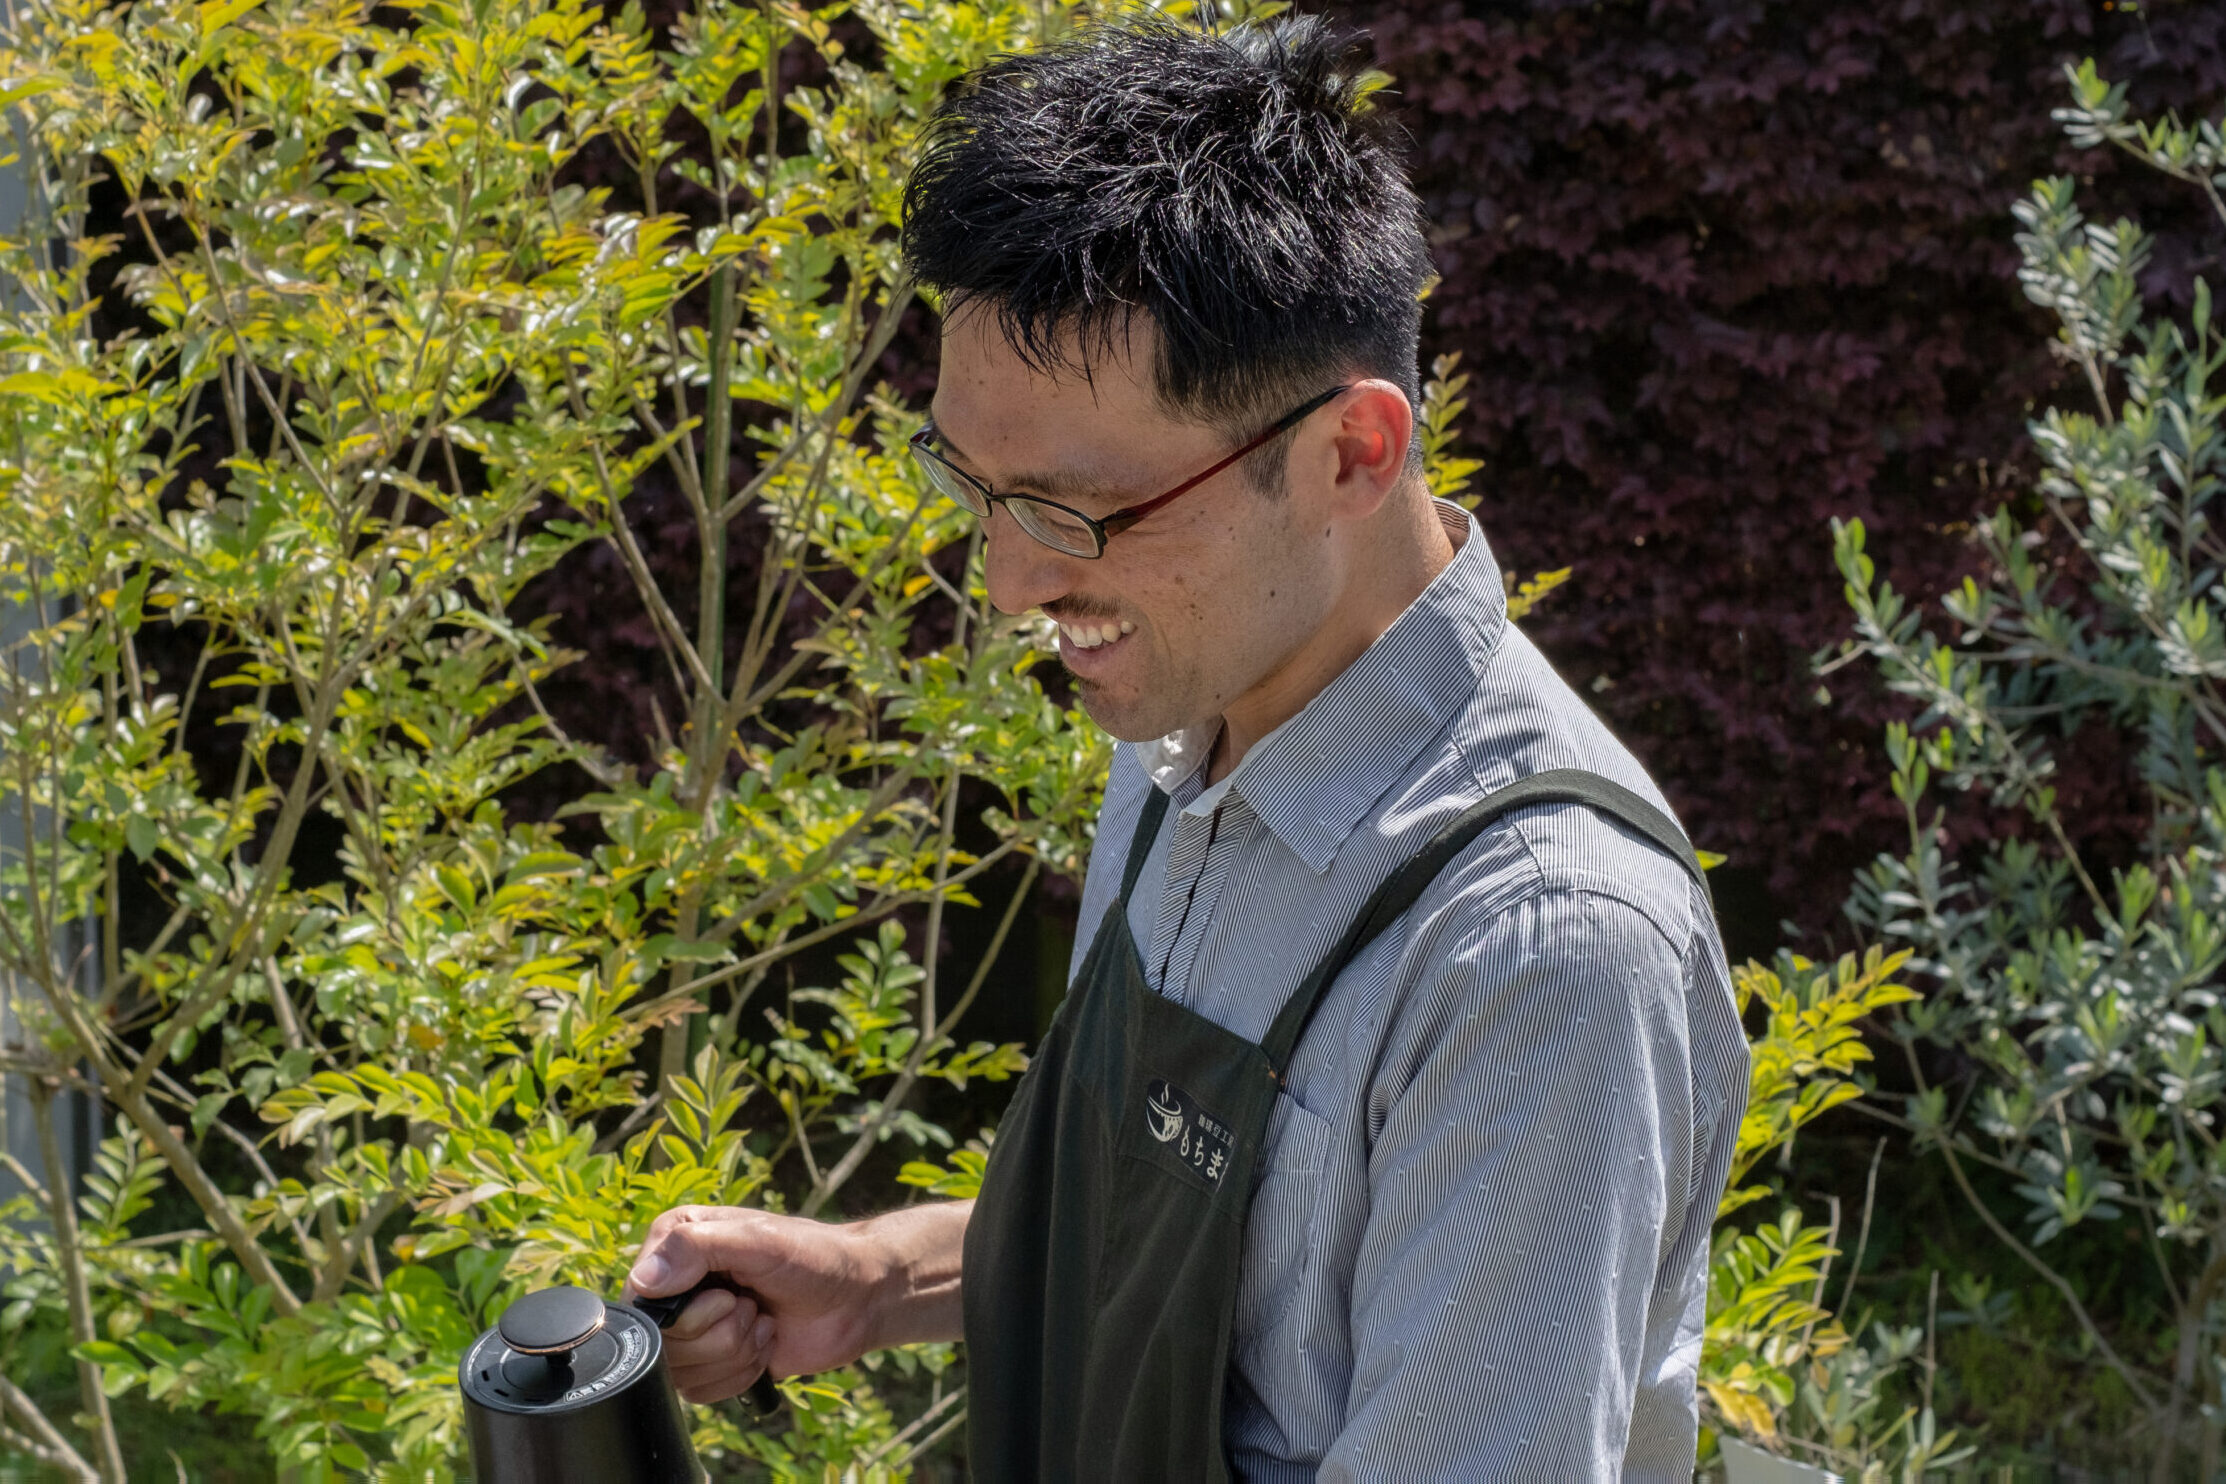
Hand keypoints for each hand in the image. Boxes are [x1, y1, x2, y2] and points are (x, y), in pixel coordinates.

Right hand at [624, 1205, 886, 1405]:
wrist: (857, 1298)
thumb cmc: (813, 1257)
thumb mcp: (758, 1240)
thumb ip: (697, 1249)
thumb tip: (643, 1281)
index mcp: (675, 1242)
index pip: (642, 1298)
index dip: (688, 1311)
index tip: (731, 1293)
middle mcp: (676, 1285)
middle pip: (663, 1342)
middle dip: (721, 1332)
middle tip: (754, 1305)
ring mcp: (693, 1326)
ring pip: (681, 1373)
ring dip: (734, 1352)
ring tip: (762, 1322)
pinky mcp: (711, 1362)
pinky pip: (700, 1392)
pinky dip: (740, 1374)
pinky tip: (764, 1344)